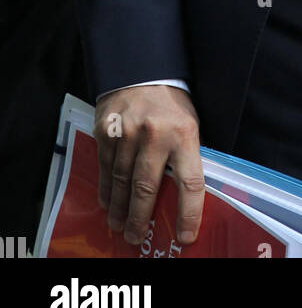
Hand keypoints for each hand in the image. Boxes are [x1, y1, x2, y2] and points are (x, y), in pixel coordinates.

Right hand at [94, 85, 203, 245]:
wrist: (142, 68)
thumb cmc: (171, 103)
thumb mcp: (189, 124)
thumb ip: (184, 156)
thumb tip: (181, 197)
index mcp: (184, 134)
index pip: (190, 182)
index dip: (189, 213)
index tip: (185, 237)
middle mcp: (155, 135)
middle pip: (147, 188)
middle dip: (141, 219)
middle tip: (136, 239)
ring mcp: (128, 132)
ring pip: (122, 181)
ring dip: (120, 208)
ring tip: (119, 226)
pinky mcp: (107, 130)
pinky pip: (105, 167)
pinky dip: (106, 188)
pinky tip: (107, 203)